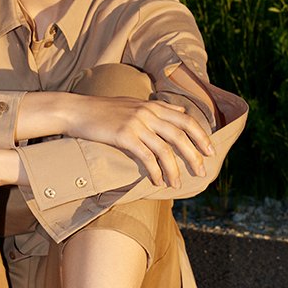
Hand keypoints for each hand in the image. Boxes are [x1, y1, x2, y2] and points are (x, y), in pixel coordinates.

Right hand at [64, 95, 213, 187]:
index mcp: (153, 106)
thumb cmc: (104, 110)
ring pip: (165, 150)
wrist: (77, 111)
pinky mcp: (124, 136)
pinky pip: (146, 157)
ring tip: (177, 184)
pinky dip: (155, 171)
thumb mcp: (135, 103)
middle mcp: (148, 113)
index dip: (201, 136)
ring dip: (174, 169)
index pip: (186, 121)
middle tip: (201, 172)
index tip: (210, 151)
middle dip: (194, 155)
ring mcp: (137, 124)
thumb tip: (182, 112)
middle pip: (180, 136)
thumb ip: (159, 108)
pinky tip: (157, 181)